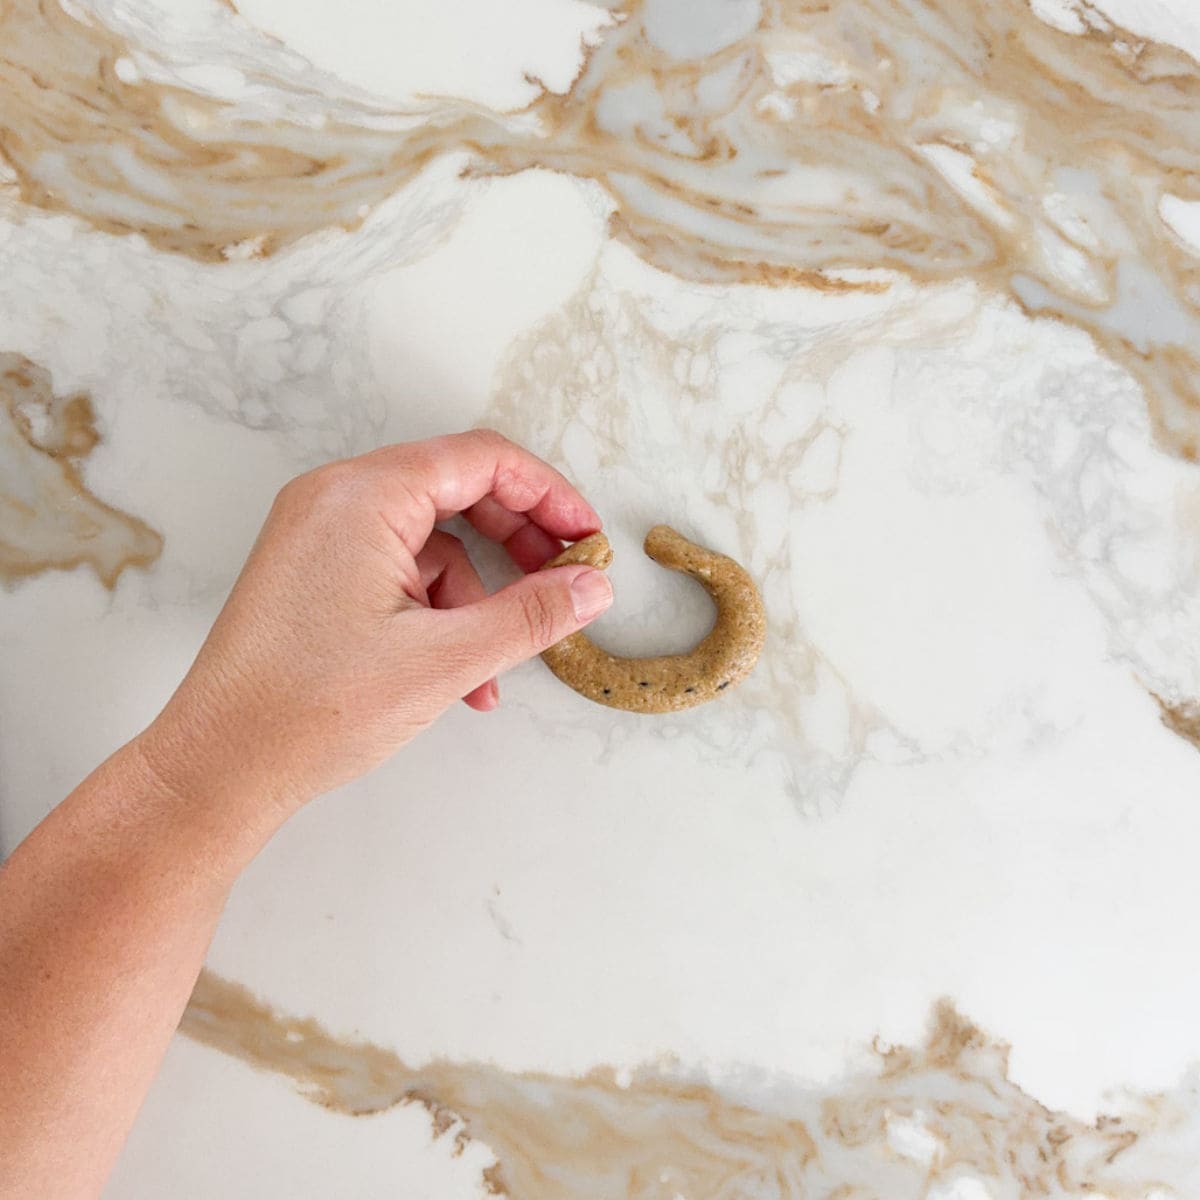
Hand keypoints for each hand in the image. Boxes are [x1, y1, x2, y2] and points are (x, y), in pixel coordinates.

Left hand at [137, 430, 612, 820]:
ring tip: (500, 662)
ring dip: (481, 593)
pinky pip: (400, 570)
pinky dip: (440, 612)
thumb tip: (593, 586)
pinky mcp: (315, 571)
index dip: (549, 495)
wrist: (220, 767)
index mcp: (364, 496)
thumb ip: (532, 615)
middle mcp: (336, 498)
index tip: (588, 538)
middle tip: (567, 581)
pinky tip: (460, 677)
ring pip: (433, 539)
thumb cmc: (313, 709)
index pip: (482, 460)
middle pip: (458, 490)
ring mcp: (320, 534)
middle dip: (520, 540)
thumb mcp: (446, 660)